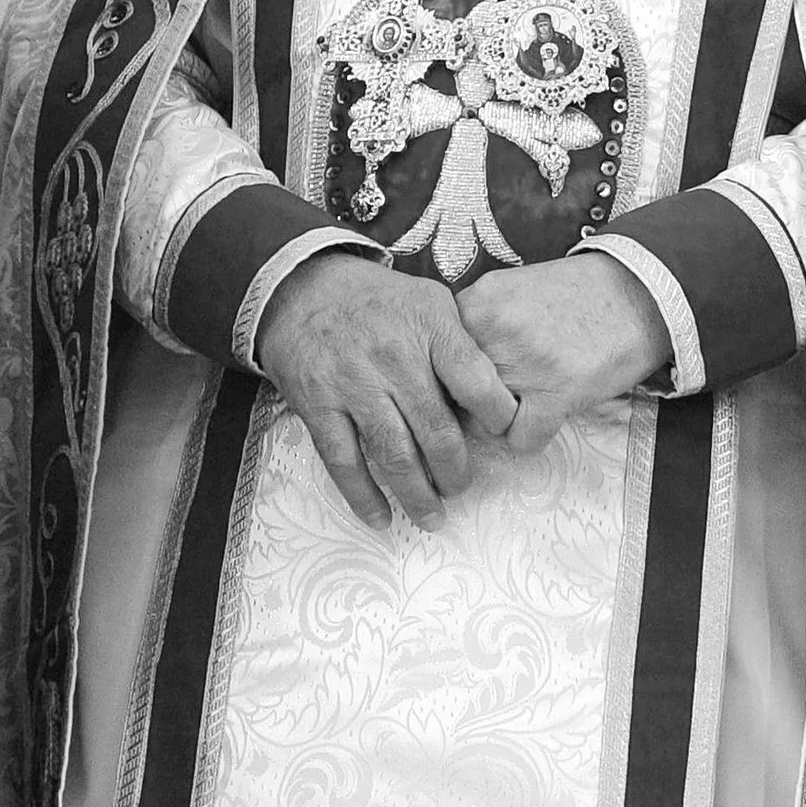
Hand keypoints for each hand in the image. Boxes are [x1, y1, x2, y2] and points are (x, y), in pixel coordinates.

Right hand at [258, 251, 519, 530]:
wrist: (302, 289)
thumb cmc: (377, 300)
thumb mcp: (431, 301)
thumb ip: (463, 343)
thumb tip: (496, 396)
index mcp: (431, 329)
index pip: (477, 383)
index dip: (497, 418)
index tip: (503, 436)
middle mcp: (394, 359)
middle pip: (437, 432)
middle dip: (455, 472)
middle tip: (461, 487)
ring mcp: (354, 385)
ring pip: (394, 455)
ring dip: (418, 494)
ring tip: (433, 515)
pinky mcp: (319, 407)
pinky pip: (345, 462)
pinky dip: (364, 496)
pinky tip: (381, 517)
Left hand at [455, 252, 673, 456]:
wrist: (639, 292)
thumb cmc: (577, 296)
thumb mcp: (511, 291)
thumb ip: (476, 325)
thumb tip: (447, 373)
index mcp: (476, 304)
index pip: (435, 361)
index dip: (450, 378)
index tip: (469, 384)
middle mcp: (492, 332)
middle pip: (454, 395)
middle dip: (474, 404)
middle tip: (507, 394)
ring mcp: (524, 363)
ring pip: (484, 422)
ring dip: (505, 420)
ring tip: (532, 400)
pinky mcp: (557, 392)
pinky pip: (521, 440)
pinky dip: (533, 437)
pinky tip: (550, 415)